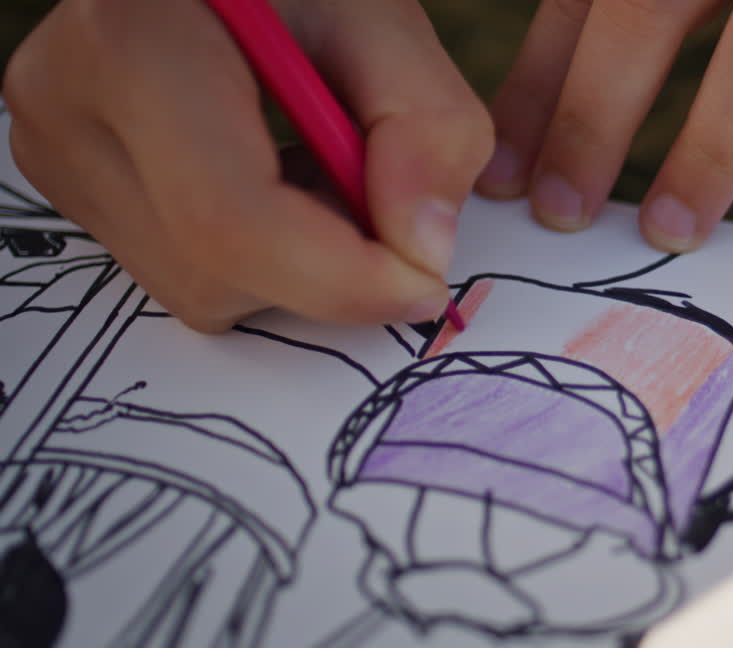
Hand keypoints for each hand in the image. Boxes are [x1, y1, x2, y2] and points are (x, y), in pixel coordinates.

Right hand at [3, 0, 492, 331]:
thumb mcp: (382, 19)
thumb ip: (429, 125)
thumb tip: (422, 251)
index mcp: (133, 41)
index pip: (229, 219)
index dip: (341, 279)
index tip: (425, 284)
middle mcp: (67, 107)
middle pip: (217, 274)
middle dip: (325, 266)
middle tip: (378, 196)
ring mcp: (57, 155)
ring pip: (203, 291)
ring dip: (294, 259)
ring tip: (317, 164)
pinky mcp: (72, 189)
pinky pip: (187, 274)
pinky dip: (260, 254)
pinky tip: (277, 177)